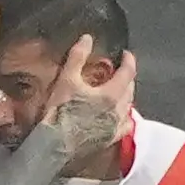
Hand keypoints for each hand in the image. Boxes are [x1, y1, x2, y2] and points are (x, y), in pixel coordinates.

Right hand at [41, 35, 136, 164]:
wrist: (54, 146)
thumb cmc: (60, 112)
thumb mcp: (66, 80)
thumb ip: (78, 57)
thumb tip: (87, 38)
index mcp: (111, 93)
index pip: (128, 72)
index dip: (128, 60)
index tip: (125, 54)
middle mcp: (118, 110)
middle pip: (130, 89)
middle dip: (127, 77)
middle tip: (120, 70)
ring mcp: (116, 127)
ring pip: (129, 107)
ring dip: (126, 96)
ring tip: (119, 90)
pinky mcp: (110, 140)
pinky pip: (125, 126)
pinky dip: (125, 117)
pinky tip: (120, 116)